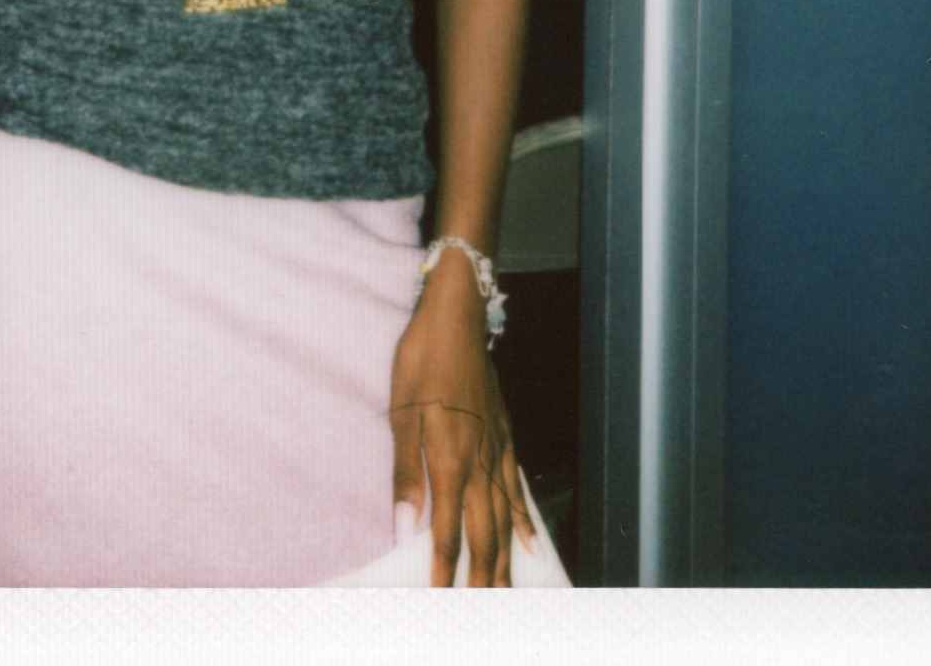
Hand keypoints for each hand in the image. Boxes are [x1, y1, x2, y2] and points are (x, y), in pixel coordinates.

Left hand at [388, 257, 533, 586]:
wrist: (456, 317)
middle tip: (479, 611)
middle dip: (481, 578)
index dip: (444, 569)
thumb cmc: (421, 360)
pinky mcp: (506, 437)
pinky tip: (530, 545)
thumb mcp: (400, 412)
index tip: (439, 600)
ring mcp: (498, 451)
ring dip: (504, 560)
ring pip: (505, 520)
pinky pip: (517, 490)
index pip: (449, 531)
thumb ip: (404, 474)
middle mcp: (479, 464)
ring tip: (504, 593)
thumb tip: (403, 527)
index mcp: (450, 461)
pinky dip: (524, 522)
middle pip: (484, 535)